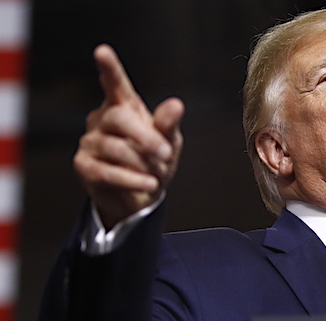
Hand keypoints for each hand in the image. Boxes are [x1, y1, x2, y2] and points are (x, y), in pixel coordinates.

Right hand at [73, 44, 184, 228]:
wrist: (140, 198)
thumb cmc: (153, 163)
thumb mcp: (169, 143)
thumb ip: (169, 125)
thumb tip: (177, 104)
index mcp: (123, 108)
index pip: (115, 85)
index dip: (110, 69)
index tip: (102, 52)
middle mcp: (103, 120)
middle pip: (119, 119)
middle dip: (146, 138)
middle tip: (166, 153)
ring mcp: (90, 143)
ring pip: (116, 148)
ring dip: (144, 164)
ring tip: (157, 174)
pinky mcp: (84, 166)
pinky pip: (108, 172)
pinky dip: (133, 180)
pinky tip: (149, 185)